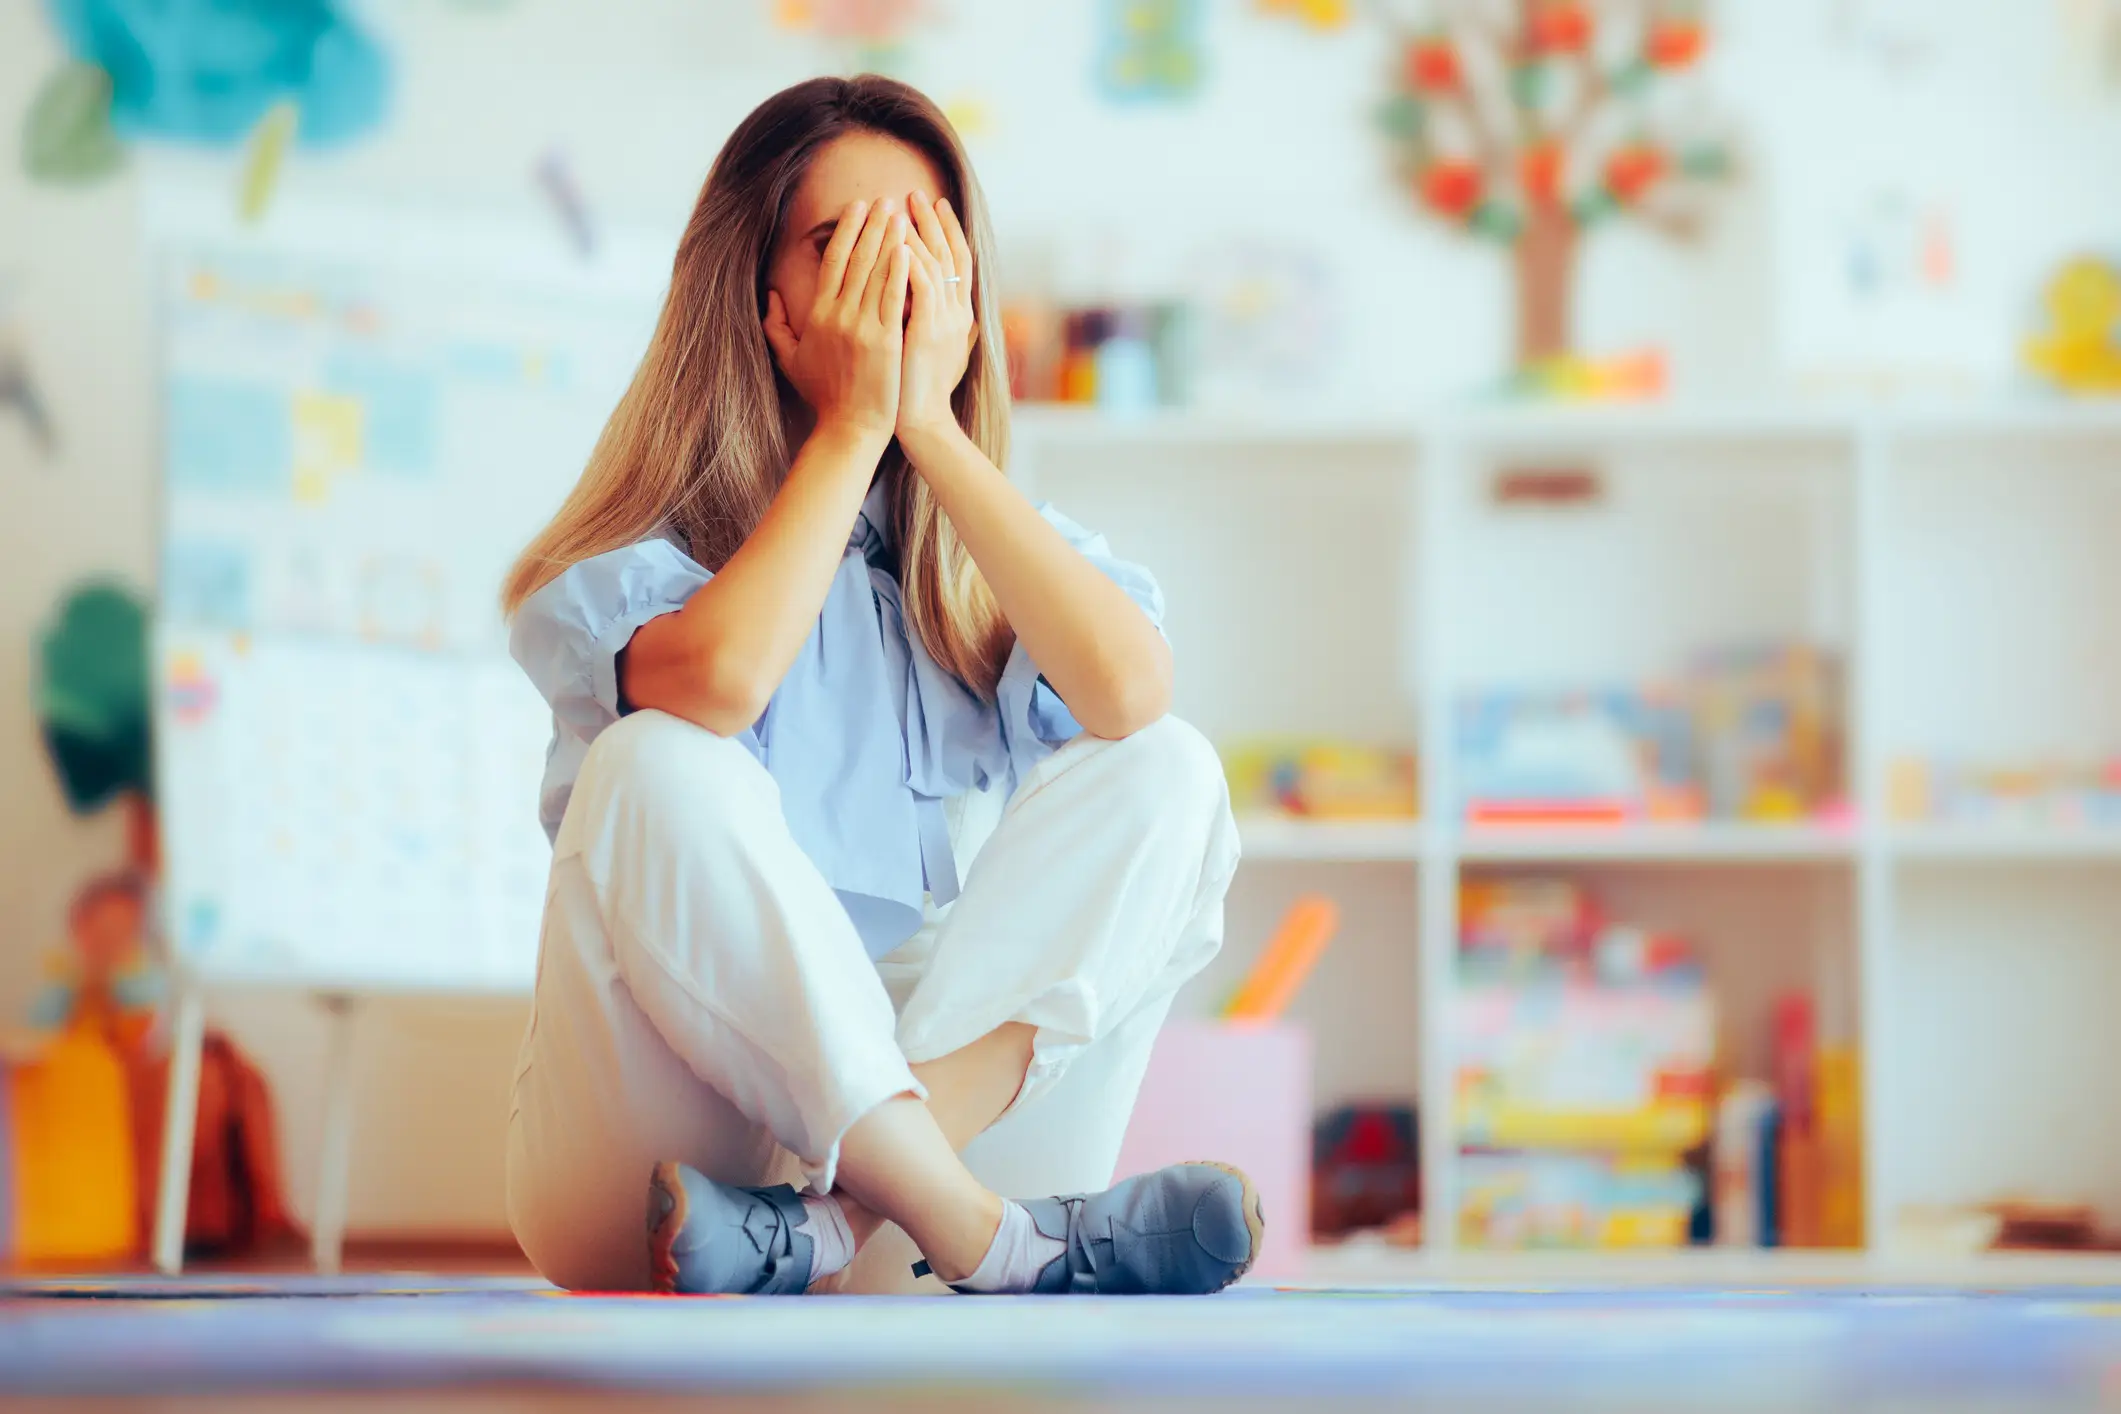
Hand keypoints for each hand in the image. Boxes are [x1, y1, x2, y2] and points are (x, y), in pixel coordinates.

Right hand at [764, 199, 912, 443]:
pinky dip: (901, 272)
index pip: (833, 261)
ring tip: (901, 214)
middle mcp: (839, 316)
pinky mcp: (887, 341)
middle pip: (857, 260)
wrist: (849, 427)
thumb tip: (770, 294)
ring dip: (889, 240)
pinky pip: (895, 299)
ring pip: (877, 274)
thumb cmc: (822, 395)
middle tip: (885, 199)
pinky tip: (909, 249)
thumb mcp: (790, 359)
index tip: (858, 208)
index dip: (846, 231)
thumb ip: (775, 324)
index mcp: (818, 314)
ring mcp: (864, 328)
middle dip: (872, 226)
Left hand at [897, 190, 977, 442]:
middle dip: (931, 222)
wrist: (920, 421)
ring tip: (902, 207)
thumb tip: (925, 300)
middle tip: (915, 193)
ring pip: (935, 265)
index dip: (945, 232)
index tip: (933, 206)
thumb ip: (930, 320)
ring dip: (918, 234)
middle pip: (947, 254)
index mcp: (956, 314)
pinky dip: (912, 263)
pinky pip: (923, 287)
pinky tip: (899, 242)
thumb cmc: (917, 390)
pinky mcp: (927, 331)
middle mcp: (956, 313)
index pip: (955, 261)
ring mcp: (945, 321)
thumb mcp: (932, 350)